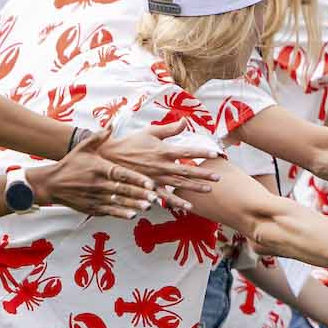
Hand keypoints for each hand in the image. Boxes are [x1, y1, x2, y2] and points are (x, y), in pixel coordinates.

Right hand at [25, 129, 153, 218]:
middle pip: (124, 190)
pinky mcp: (92, 207)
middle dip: (141, 194)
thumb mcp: (83, 147)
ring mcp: (96, 197)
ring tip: (148, 207)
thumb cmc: (70, 164)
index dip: (138, 179)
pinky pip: (109, 211)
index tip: (151, 183)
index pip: (122, 174)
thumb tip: (111, 125)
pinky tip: (132, 215)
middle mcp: (99, 183)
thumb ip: (99, 137)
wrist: (51, 183)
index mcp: (100, 168)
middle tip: (156, 197)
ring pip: (119, 202)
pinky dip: (121, 213)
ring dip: (134, 205)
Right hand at [96, 119, 217, 198]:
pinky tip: (188, 207)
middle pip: (187, 170)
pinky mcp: (150, 187)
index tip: (216, 153)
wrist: (110, 157)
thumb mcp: (150, 132)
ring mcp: (156, 178)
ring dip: (195, 187)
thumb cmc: (130, 142)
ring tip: (209, 189)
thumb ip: (169, 128)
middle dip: (203, 174)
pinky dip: (177, 202)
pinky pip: (165, 196)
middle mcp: (162, 165)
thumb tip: (185, 120)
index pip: (187, 151)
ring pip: (179, 184)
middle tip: (218, 176)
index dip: (202, 152)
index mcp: (163, 150)